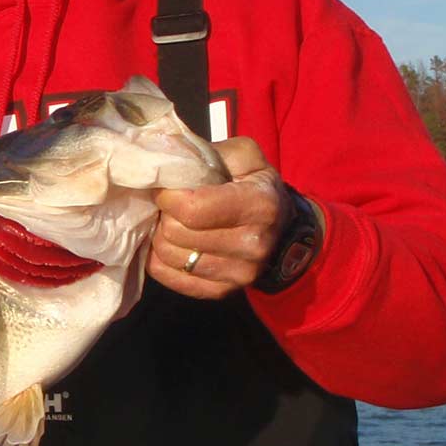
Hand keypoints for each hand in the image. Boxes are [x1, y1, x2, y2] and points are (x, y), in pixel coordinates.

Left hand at [147, 137, 296, 299]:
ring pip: (168, 256)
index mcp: (260, 205)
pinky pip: (168, 278)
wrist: (283, 230)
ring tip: (174, 222)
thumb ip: (206, 153)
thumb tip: (163, 159)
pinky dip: (161, 259)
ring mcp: (239, 274)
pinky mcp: (222, 292)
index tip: (169, 188)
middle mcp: (253, 244)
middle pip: (176, 233)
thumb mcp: (243, 156)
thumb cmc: (256, 185)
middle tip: (171, 206)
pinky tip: (173, 243)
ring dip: (162, 236)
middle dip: (165, 215)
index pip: (191, 209)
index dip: (169, 196)